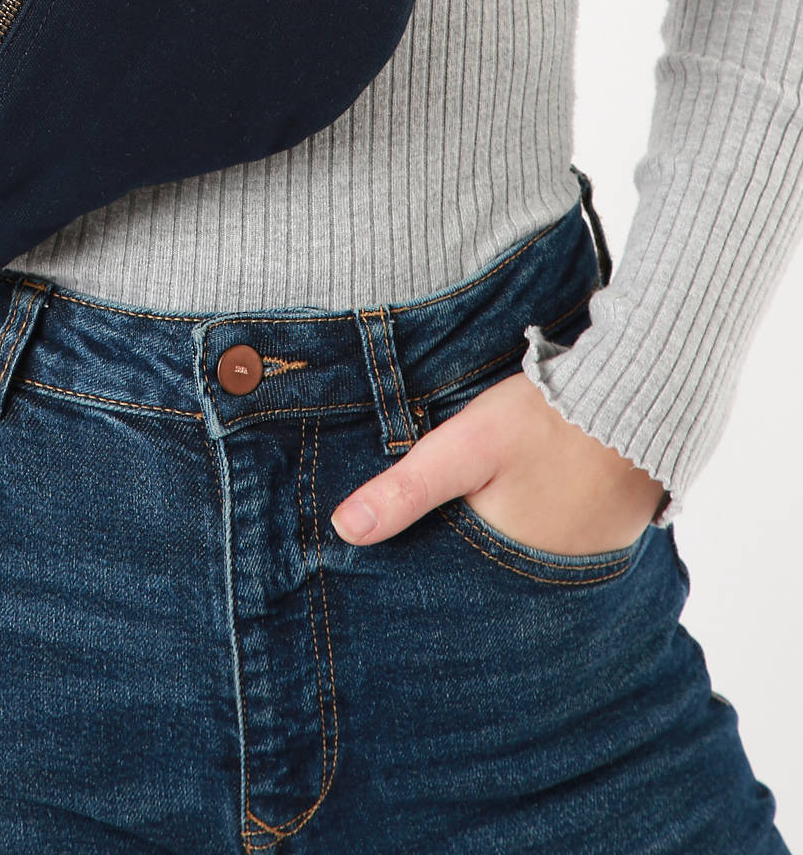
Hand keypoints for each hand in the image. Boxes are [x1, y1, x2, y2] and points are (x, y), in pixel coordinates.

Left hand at [330, 371, 669, 553]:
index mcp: (510, 568)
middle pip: (491, 573)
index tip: (389, 566)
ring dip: (506, 539)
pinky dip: (543, 523)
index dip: (423, 570)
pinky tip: (528, 497)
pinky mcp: (615, 530)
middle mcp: (555, 579)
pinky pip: (565, 538)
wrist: (637, 394)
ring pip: (528, 555)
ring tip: (482, 511)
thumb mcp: (464, 449)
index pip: (453, 586)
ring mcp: (591, 558)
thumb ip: (407, 490)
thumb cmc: (545, 422)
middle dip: (462, 557)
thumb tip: (344, 530)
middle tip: (441, 523)